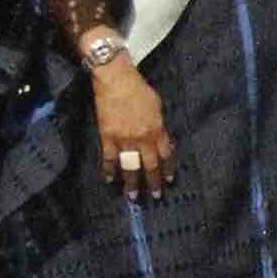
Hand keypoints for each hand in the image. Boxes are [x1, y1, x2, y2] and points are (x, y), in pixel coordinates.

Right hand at [92, 53, 176, 202]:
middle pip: (150, 166)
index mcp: (157, 129)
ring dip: (131, 183)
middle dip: (153, 182)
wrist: (116, 80)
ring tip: (132, 196)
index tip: (168, 180)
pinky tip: (110, 180)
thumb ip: (159, 125)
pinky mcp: (107, 137)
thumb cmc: (139, 89)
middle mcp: (143, 138)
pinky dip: (109, 171)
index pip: (166, 155)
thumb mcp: (157, 106)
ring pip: (130, 167)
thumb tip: (160, 138)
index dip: (167, 169)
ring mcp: (124, 139)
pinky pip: (109, 159)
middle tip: (154, 195)